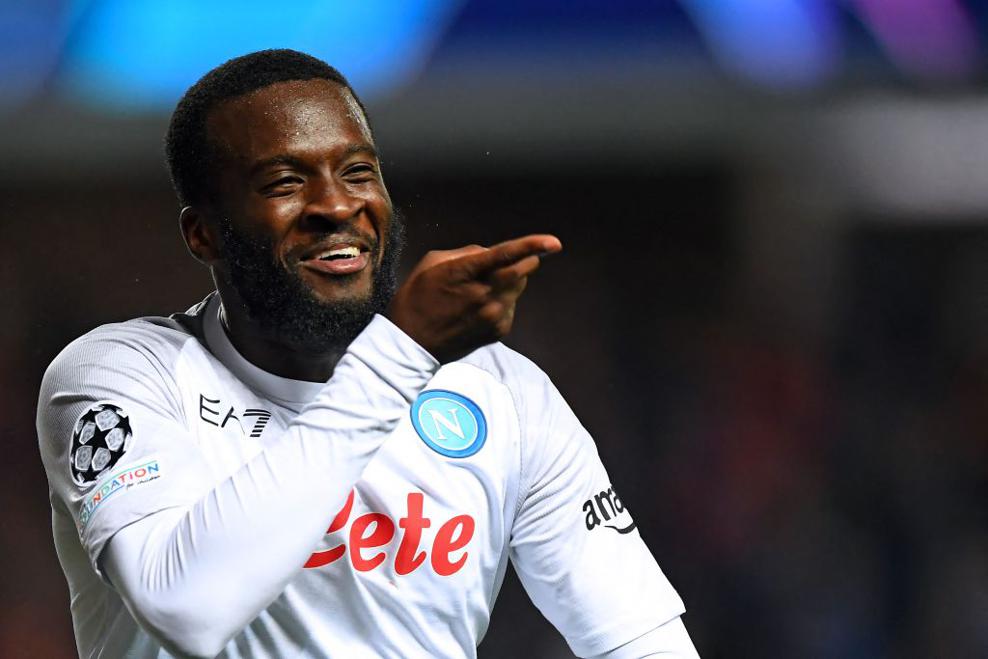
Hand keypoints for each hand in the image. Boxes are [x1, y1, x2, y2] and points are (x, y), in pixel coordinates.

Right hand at [387, 234, 561, 362]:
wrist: (412, 344)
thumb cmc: (417, 298)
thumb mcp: (431, 263)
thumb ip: (466, 253)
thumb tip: (490, 252)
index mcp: (465, 273)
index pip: (505, 255)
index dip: (532, 246)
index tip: (554, 243)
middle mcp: (484, 295)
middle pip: (522, 271)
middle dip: (525, 259)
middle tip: (518, 257)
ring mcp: (493, 315)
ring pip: (518, 288)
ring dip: (509, 281)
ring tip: (479, 290)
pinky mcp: (498, 331)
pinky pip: (511, 306)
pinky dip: (502, 300)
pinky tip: (477, 309)